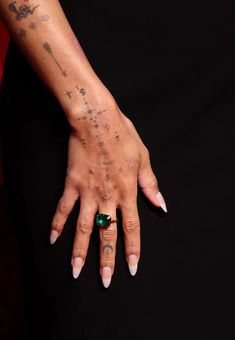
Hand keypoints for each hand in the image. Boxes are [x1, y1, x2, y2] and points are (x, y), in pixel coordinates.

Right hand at [50, 95, 166, 287]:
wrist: (97, 120)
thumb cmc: (122, 136)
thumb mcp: (144, 158)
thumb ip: (151, 184)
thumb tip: (161, 204)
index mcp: (128, 191)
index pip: (132, 227)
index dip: (133, 249)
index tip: (132, 267)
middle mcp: (108, 196)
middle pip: (108, 233)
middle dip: (107, 259)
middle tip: (105, 280)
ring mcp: (88, 192)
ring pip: (84, 228)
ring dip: (80, 251)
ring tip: (76, 271)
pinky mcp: (72, 184)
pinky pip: (63, 209)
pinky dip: (56, 224)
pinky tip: (51, 239)